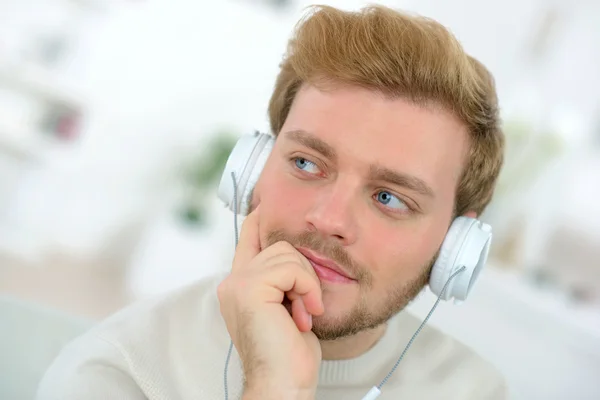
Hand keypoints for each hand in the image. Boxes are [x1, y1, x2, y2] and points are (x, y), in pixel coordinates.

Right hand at [217, 206, 323, 399]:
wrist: (284, 384)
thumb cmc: (290, 353)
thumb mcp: (288, 307)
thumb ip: (283, 280)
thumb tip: (294, 251)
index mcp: (240, 284)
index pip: (249, 236)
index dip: (261, 217)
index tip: (268, 202)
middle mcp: (234, 281)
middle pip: (279, 243)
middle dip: (303, 271)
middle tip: (305, 307)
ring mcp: (238, 284)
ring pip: (287, 253)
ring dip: (307, 284)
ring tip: (304, 314)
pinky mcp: (250, 289)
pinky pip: (292, 269)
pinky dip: (307, 290)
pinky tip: (305, 315)